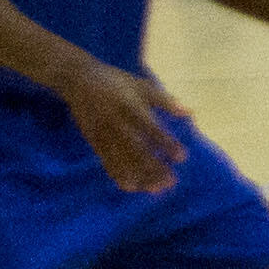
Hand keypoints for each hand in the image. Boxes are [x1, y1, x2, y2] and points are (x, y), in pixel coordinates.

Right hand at [63, 62, 188, 196]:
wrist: (78, 80)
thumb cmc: (116, 81)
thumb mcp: (141, 85)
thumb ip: (165, 101)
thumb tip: (190, 113)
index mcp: (131, 107)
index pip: (151, 129)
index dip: (166, 143)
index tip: (182, 157)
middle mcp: (116, 122)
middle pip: (136, 149)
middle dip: (153, 167)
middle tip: (170, 181)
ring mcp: (103, 133)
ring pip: (121, 159)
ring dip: (138, 175)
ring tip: (154, 189)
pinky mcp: (93, 140)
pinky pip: (106, 160)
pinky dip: (117, 174)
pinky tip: (131, 186)